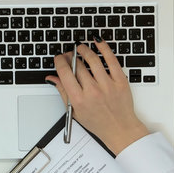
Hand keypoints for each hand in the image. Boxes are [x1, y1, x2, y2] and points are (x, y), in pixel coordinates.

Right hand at [45, 38, 148, 154]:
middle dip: (70, 56)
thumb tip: (52, 78)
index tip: (59, 58)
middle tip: (68, 54)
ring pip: (92, 59)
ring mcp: (108, 85)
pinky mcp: (120, 81)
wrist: (120, 129)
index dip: (59, 61)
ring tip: (80, 48)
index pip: (65, 73)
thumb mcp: (75, 111)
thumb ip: (63, 92)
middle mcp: (93, 92)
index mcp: (79, 100)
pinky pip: (111, 60)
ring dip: (84, 50)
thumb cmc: (98, 122)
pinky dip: (104, 48)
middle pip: (77, 66)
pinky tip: (98, 43)